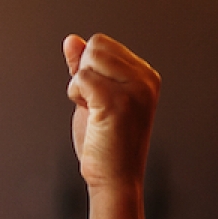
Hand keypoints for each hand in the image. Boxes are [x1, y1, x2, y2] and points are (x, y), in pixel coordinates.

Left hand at [62, 33, 159, 189]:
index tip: (98, 99)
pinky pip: (80, 78)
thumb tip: (71, 39)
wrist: (114, 179)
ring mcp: (135, 88)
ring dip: (78, 85)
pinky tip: (89, 114)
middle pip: (96, 46)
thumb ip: (83, 67)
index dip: (88, 70)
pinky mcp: (118, 101)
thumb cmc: (104, 143)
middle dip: (83, 73)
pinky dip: (75, 95)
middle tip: (94, 105)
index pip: (102, 44)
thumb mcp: (93, 98)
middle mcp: (146, 78)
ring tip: (93, 110)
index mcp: (145, 75)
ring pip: (88, 58)